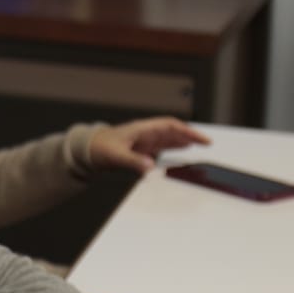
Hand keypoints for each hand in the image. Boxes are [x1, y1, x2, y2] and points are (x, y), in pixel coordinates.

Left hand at [86, 117, 210, 172]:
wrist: (86, 149)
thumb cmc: (99, 148)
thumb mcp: (116, 156)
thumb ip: (133, 161)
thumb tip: (150, 166)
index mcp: (142, 130)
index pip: (170, 126)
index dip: (187, 131)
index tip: (201, 139)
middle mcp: (145, 133)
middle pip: (172, 131)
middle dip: (190, 135)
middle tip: (207, 143)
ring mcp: (143, 140)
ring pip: (168, 138)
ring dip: (183, 140)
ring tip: (198, 145)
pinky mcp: (140, 149)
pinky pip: (161, 146)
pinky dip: (173, 148)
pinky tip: (179, 151)